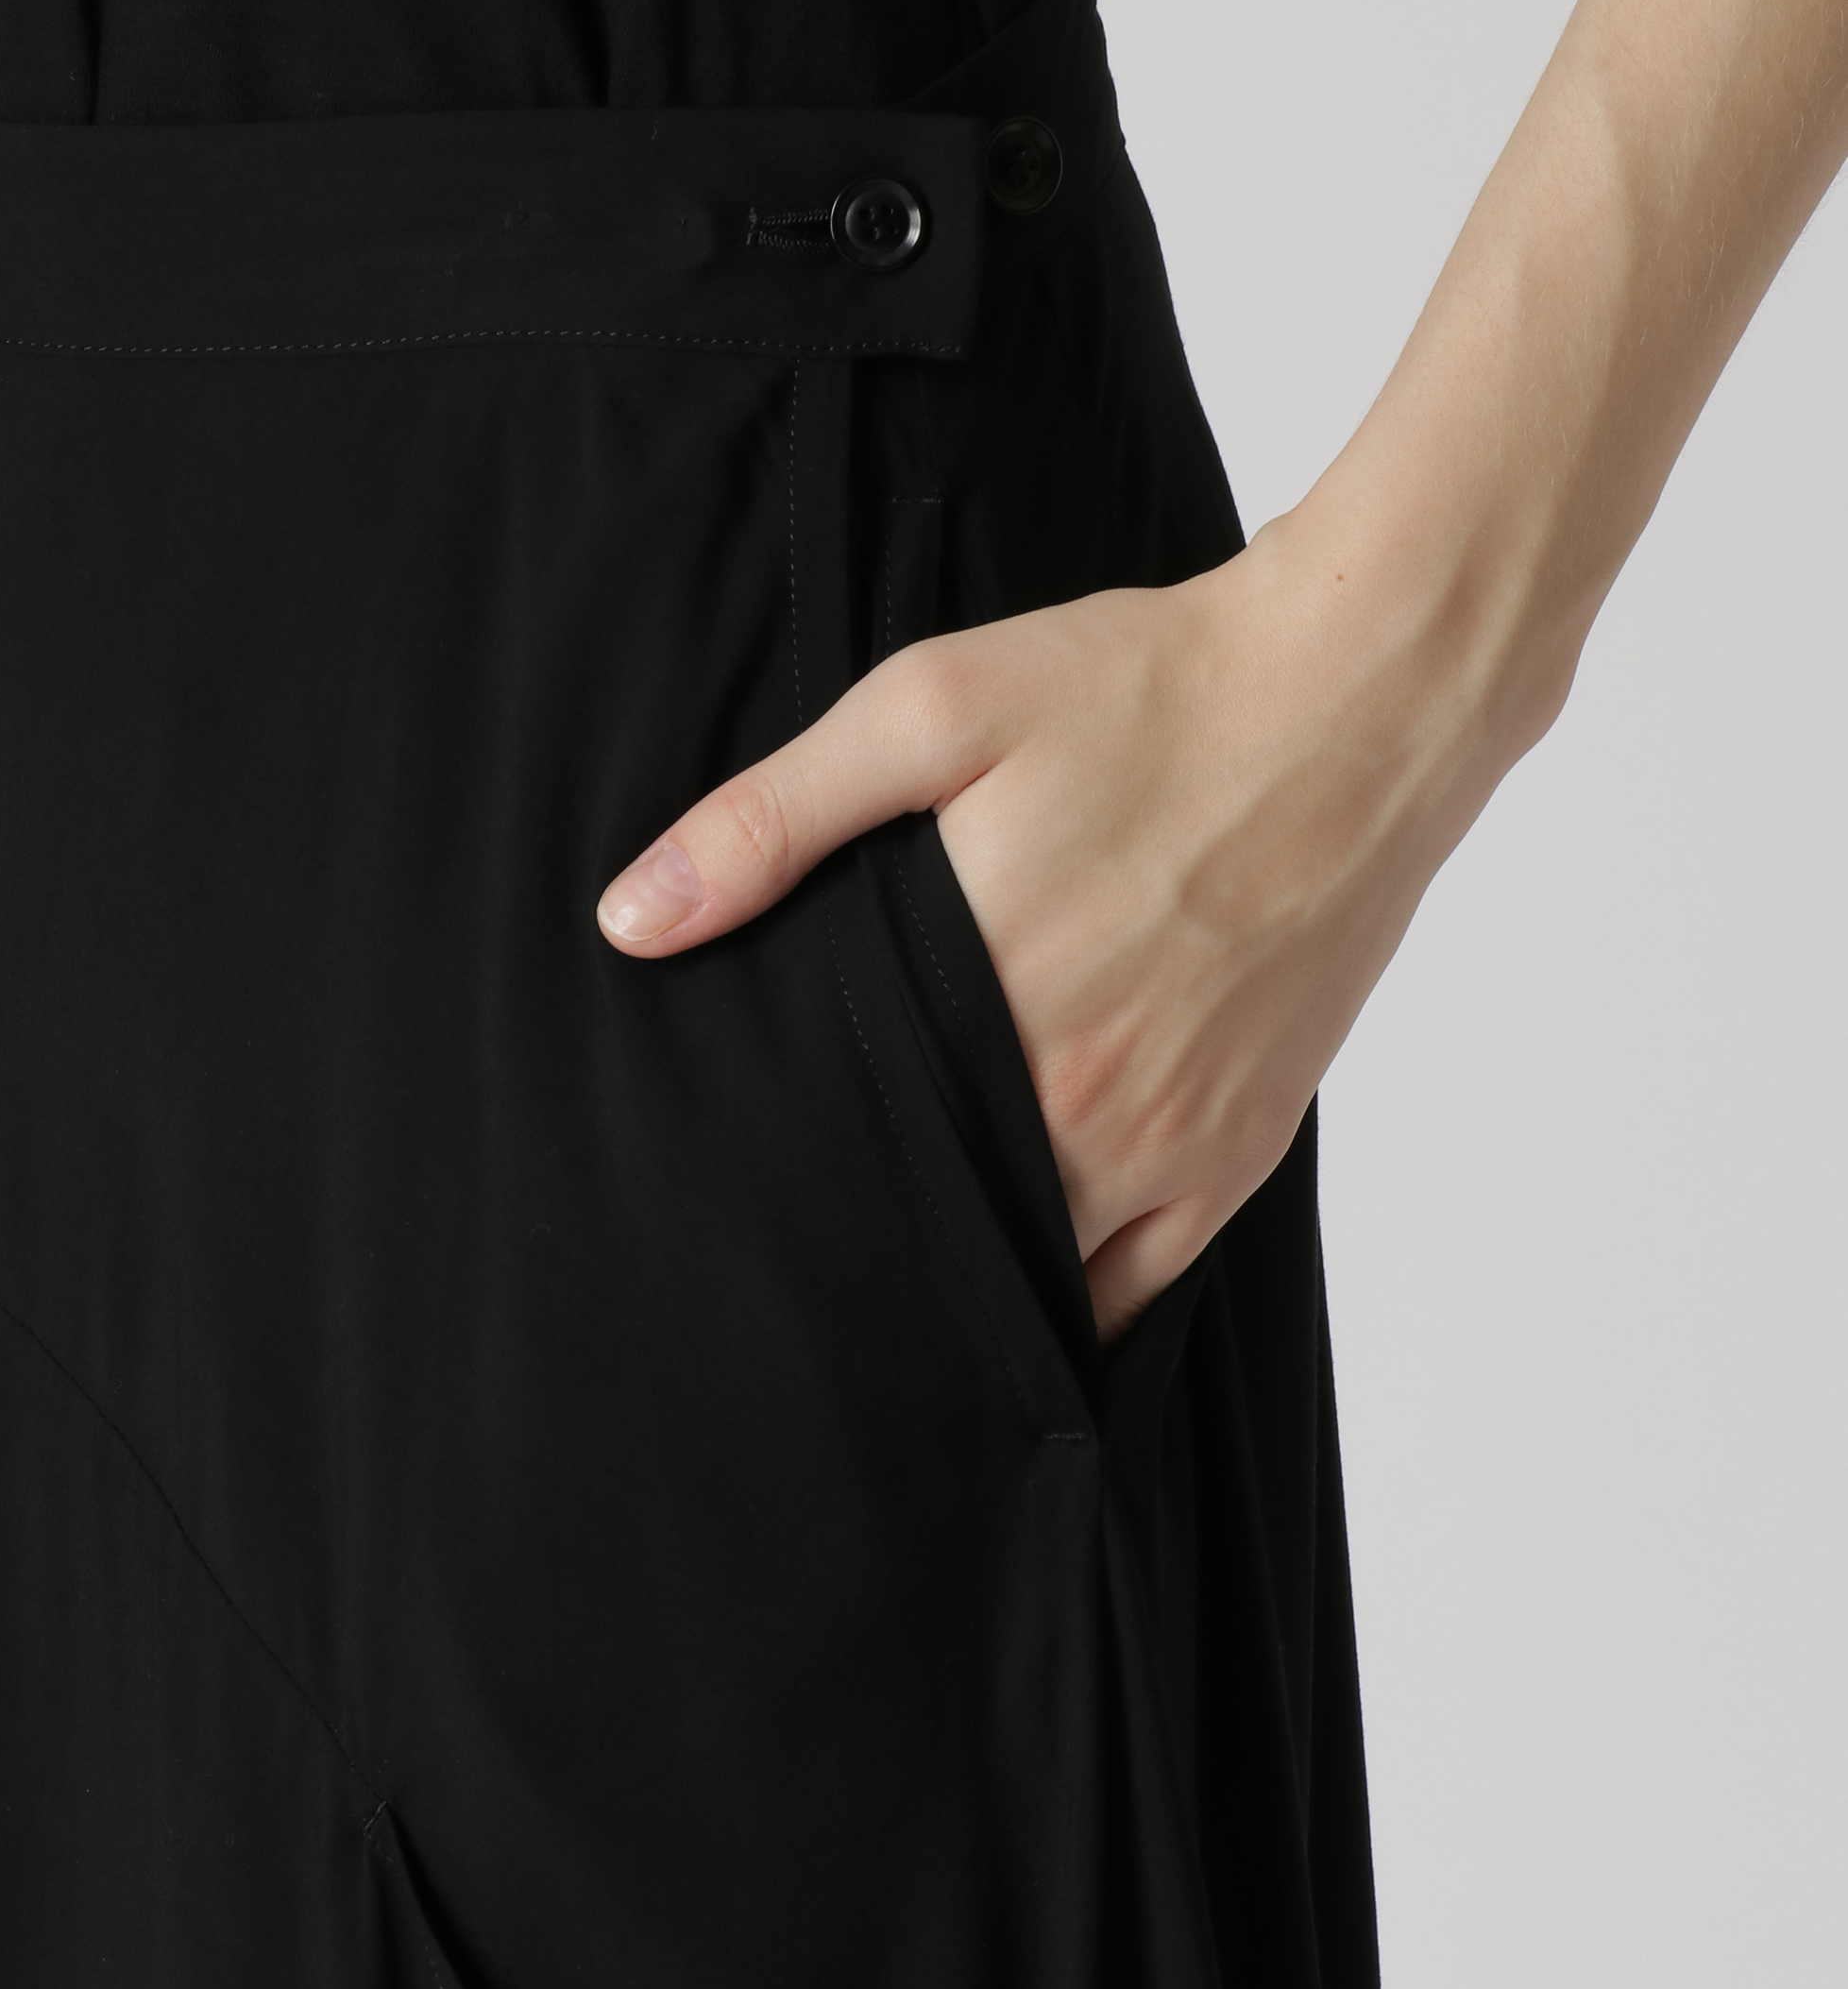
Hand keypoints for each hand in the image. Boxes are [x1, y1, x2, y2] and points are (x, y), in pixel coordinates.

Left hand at [597, 497, 1509, 1338]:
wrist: (1357, 698)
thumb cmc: (1147, 691)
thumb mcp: (934, 709)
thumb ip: (774, 819)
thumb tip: (631, 920)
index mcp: (991, 1001)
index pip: (842, 1152)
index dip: (778, 1183)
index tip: (727, 1192)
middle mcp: (1084, 1101)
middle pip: (932, 1223)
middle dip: (856, 1232)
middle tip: (785, 1242)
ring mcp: (1175, 1138)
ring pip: (1035, 1272)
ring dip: (959, 1269)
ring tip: (885, 1267)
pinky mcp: (1245, 1146)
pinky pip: (1142, 1283)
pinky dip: (1073, 1297)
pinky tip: (1018, 1288)